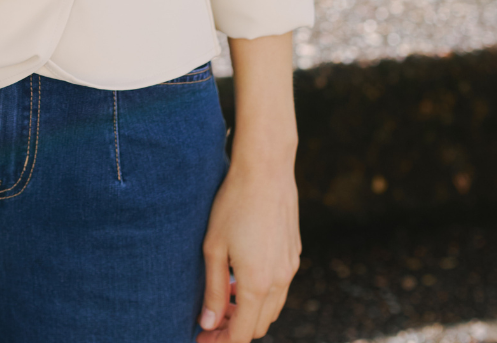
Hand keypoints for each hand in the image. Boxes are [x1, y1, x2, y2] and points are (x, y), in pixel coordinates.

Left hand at [197, 157, 300, 342]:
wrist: (266, 170)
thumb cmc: (233, 204)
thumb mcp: (214, 247)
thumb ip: (213, 289)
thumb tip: (208, 324)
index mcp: (257, 285)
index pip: (241, 334)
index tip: (202, 339)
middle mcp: (279, 282)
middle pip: (259, 326)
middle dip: (234, 330)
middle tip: (210, 322)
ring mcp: (290, 268)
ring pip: (271, 308)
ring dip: (249, 312)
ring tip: (224, 298)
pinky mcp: (294, 254)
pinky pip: (279, 287)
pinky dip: (261, 294)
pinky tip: (241, 276)